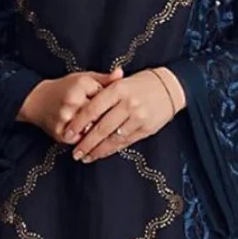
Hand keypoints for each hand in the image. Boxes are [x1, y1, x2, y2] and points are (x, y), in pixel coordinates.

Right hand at [17, 67, 123, 141]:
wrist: (36, 100)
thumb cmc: (64, 88)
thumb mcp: (84, 78)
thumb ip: (104, 79)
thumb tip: (122, 73)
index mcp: (81, 85)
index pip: (107, 98)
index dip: (114, 106)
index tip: (118, 109)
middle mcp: (73, 101)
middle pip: (101, 116)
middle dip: (109, 121)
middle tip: (117, 124)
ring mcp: (66, 118)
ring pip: (92, 130)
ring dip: (100, 133)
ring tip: (107, 133)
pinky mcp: (61, 133)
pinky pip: (81, 141)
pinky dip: (87, 141)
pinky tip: (93, 140)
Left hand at [64, 67, 185, 163]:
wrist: (170, 87)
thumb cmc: (140, 83)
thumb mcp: (121, 81)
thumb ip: (102, 93)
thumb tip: (80, 111)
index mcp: (118, 89)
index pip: (92, 109)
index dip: (78, 124)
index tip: (67, 134)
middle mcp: (128, 104)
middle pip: (101, 128)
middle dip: (86, 143)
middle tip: (74, 153)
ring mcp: (138, 118)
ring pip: (113, 138)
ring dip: (97, 150)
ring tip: (85, 157)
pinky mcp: (146, 129)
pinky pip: (125, 142)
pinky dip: (111, 150)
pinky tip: (101, 154)